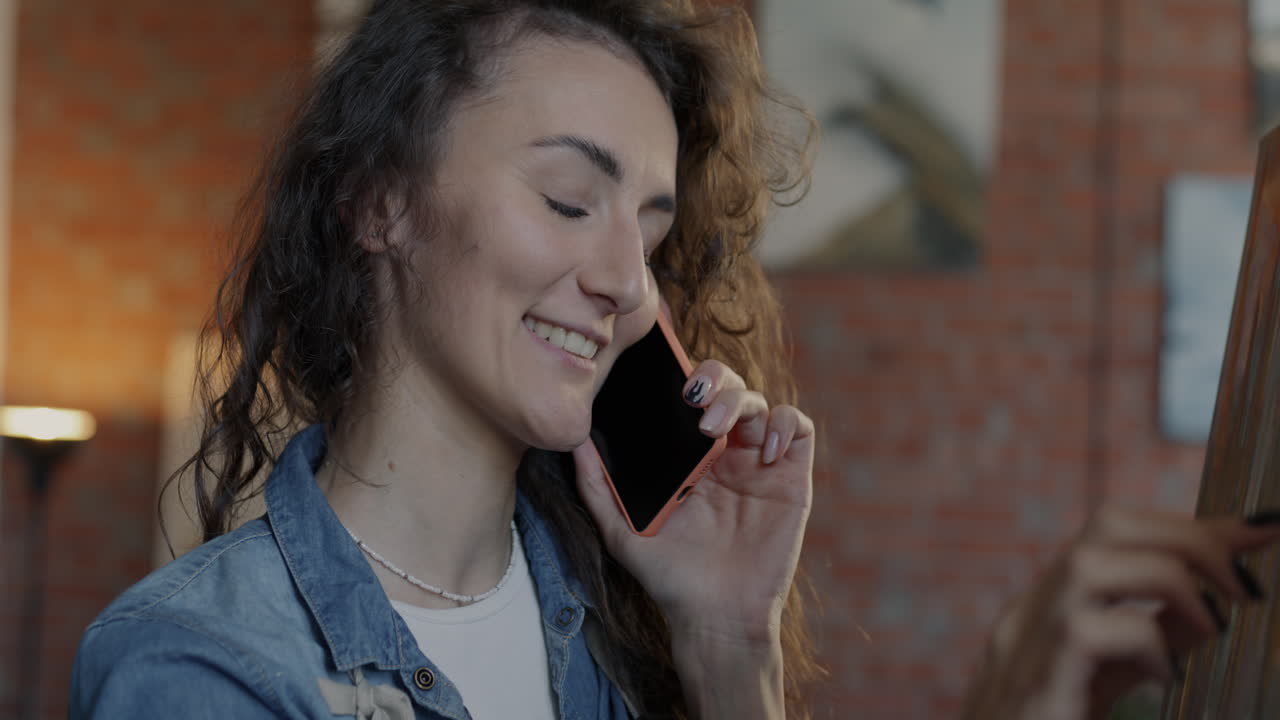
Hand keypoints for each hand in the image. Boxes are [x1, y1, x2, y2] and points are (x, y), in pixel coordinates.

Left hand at [572, 359, 813, 646]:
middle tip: (692, 400)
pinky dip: (785, 423)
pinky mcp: (791, 477)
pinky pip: (798, 428)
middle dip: (713, 378)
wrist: (714, 618)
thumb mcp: (622, 531)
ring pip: (760, 401)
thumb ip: (597, 488)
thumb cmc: (670, 577)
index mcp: (688, 455)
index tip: (665, 378)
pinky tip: (764, 448)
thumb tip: (574, 442)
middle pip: (728, 386)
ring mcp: (760, 462)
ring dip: (740, 400)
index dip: (683, 375)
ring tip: (715, 429)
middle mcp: (726, 452)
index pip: (690, 396)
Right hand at [961, 505, 1279, 719]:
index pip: (1113, 533)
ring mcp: (1020, 645)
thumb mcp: (1105, 683)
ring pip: (1087, 563)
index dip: (1189, 527)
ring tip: (1212, 624)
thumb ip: (1147, 641)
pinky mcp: (1031, 686)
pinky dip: (1143, 642)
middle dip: (1189, 539)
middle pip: (1104, 525)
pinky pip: (1086, 631)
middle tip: (1244, 584)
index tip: (1258, 532)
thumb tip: (1209, 601)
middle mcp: (1026, 614)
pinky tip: (1162, 677)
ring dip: (1170, 579)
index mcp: (1044, 610)